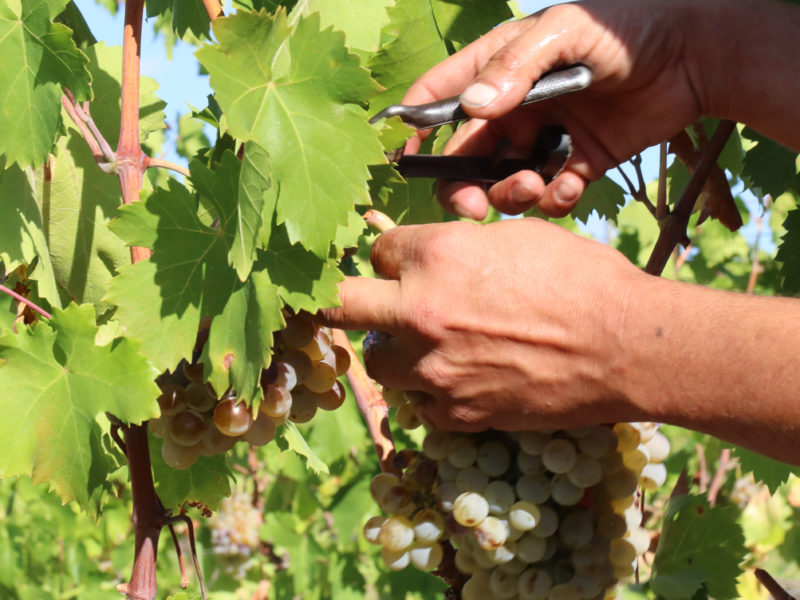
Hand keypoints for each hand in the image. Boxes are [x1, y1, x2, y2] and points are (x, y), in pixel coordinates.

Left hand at [320, 218, 647, 431]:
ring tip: (425, 345)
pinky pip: (419, 402)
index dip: (391, 256)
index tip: (403, 263)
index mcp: (435, 256)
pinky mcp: (455, 414)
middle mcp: (420, 312)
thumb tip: (433, 259)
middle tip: (342, 302)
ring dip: (393, 349)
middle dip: (338, 300)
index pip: (376, 250)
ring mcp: (433, 370)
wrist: (626, 347)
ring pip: (376, 360)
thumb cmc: (582, 279)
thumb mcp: (517, 238)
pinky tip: (461, 378)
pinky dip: (430, 390)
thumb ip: (460, 247)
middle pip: (340, 306)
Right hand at [402, 0, 715, 219]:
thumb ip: (515, 66)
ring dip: (510, 195)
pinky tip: (570, 186)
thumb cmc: (622, 28)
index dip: (415, 124)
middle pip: (465, 156)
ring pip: (504, 182)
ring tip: (535, 186)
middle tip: (473, 209)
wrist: (693, 55)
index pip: (440, 96)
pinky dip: (554, 200)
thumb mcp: (564, 32)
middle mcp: (513, 109)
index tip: (407, 156)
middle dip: (461, 186)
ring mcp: (544, 139)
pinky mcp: (576, 164)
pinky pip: (550, 194)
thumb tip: (471, 107)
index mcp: (498, 70)